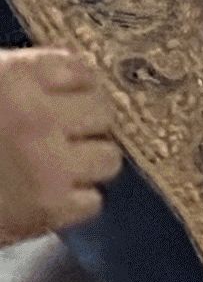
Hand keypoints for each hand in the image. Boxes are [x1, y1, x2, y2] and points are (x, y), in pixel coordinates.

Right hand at [0, 47, 120, 242]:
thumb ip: (13, 77)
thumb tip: (59, 79)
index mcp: (15, 78)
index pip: (80, 71)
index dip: (79, 86)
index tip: (75, 96)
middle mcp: (40, 118)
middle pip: (103, 113)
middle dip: (89, 122)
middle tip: (74, 131)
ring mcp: (49, 166)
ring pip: (109, 158)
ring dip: (90, 161)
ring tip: (65, 163)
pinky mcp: (50, 210)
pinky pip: (93, 201)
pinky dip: (76, 199)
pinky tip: (51, 193)